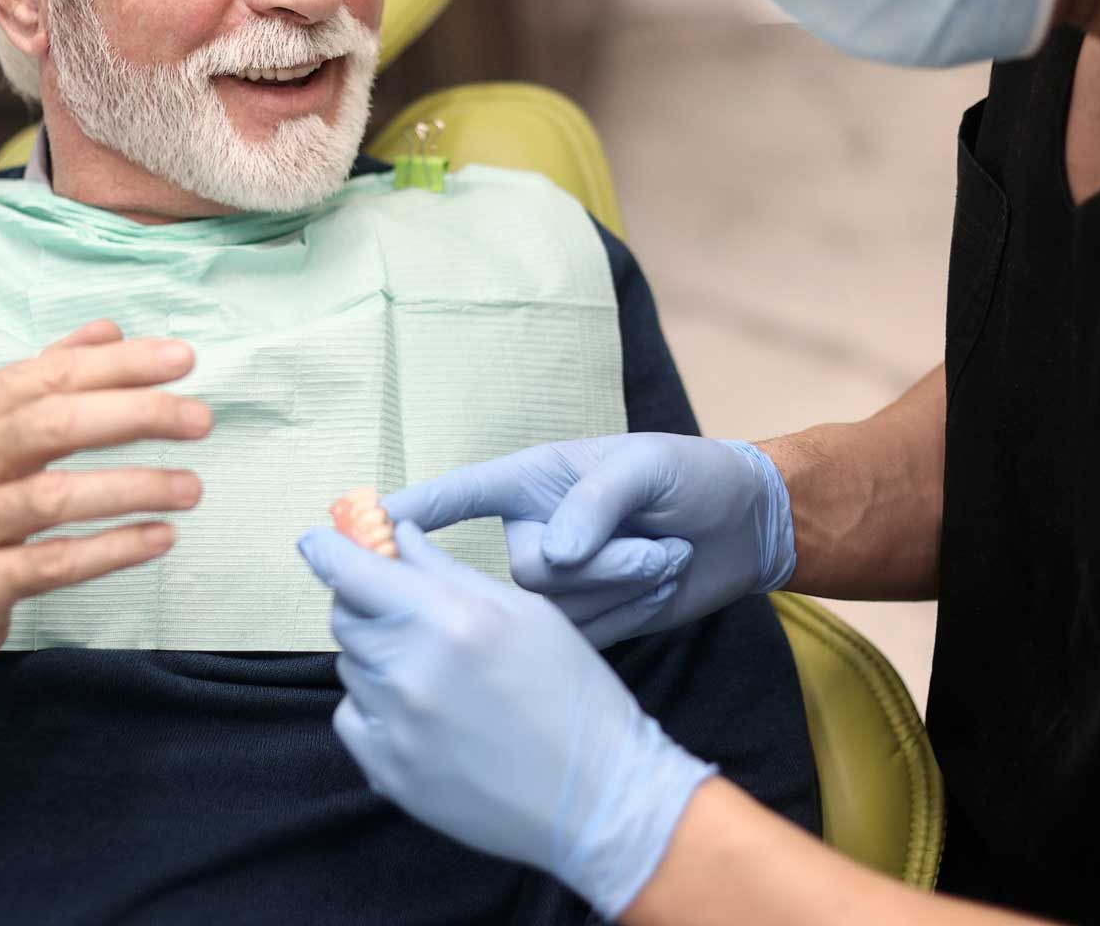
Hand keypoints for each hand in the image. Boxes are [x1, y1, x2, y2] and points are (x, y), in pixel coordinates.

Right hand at [0, 321, 210, 678]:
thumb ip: (46, 380)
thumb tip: (108, 331)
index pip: (48, 376)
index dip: (119, 366)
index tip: (182, 361)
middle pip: (50, 424)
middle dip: (133, 415)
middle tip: (199, 419)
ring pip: (51, 496)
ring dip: (133, 487)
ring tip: (192, 487)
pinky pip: (51, 563)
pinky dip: (112, 548)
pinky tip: (160, 537)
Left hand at [297, 522, 716, 920]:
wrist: (597, 798)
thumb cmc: (574, 697)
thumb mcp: (527, 614)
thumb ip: (450, 572)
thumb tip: (398, 537)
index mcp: (451, 619)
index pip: (353, 572)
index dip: (327, 550)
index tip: (315, 540)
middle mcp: (412, 669)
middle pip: (345, 617)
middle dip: (366, 604)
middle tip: (407, 614)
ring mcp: (395, 725)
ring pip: (351, 666)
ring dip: (379, 658)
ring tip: (439, 676)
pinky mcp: (387, 770)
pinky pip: (353, 717)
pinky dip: (376, 708)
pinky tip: (426, 716)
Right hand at [380, 434, 794, 644]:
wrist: (743, 529)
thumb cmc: (689, 475)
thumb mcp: (646, 467)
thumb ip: (595, 503)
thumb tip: (551, 555)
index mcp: (532, 482)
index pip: (457, 496)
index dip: (408, 512)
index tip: (357, 525)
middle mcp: (533, 533)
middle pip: (523, 571)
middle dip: (602, 563)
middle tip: (657, 545)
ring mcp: (559, 585)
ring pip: (559, 609)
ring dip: (626, 585)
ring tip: (664, 556)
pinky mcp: (588, 623)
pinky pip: (588, 632)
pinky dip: (634, 611)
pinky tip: (661, 586)